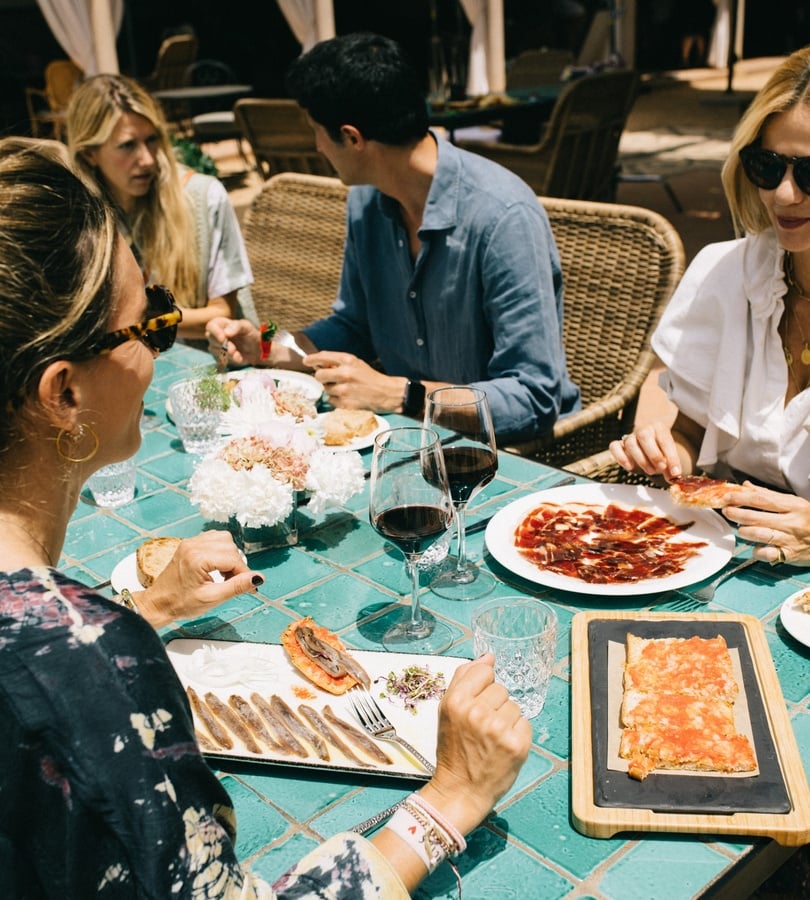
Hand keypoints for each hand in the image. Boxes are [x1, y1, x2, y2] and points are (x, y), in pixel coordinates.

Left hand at [135, 531, 262, 626]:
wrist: (158, 604)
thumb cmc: (180, 604)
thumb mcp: (211, 598)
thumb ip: (236, 587)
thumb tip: (258, 578)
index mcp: (197, 558)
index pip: (233, 558)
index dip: (244, 573)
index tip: (249, 587)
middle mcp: (193, 545)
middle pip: (230, 546)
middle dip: (236, 564)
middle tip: (233, 583)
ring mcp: (190, 543)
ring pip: (223, 539)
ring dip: (230, 556)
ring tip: (225, 575)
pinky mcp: (189, 544)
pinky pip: (213, 539)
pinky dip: (220, 551)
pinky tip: (217, 567)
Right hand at [206, 317, 261, 367]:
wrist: (257, 350)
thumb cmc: (251, 335)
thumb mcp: (247, 327)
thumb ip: (236, 326)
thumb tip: (225, 333)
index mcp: (222, 324)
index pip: (211, 326)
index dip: (215, 332)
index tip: (223, 338)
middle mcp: (216, 335)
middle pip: (210, 338)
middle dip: (222, 344)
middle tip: (233, 348)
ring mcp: (217, 347)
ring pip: (214, 350)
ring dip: (227, 353)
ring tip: (237, 353)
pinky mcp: (221, 357)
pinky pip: (221, 359)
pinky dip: (231, 359)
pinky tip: (239, 357)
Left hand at [304, 350, 403, 411]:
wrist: (386, 393)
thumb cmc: (370, 377)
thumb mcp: (356, 363)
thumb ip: (338, 363)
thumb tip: (319, 364)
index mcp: (348, 360)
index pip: (323, 357)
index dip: (312, 359)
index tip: (306, 361)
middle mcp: (345, 374)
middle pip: (319, 375)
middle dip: (322, 377)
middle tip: (330, 379)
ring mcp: (344, 390)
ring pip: (325, 389)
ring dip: (331, 389)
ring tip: (344, 389)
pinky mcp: (345, 403)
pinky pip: (331, 400)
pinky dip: (336, 399)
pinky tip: (347, 397)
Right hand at [417, 653, 530, 835]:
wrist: (460, 790)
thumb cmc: (454, 749)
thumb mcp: (448, 710)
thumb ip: (464, 679)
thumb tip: (488, 656)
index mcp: (456, 701)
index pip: (483, 671)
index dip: (481, 687)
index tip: (476, 703)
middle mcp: (476, 712)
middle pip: (500, 688)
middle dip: (494, 705)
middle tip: (482, 727)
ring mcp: (498, 728)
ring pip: (514, 705)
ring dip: (506, 719)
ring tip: (492, 738)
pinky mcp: (517, 744)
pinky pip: (525, 723)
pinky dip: (517, 734)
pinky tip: (503, 746)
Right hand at [610, 422, 683, 480]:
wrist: (648, 450)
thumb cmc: (660, 454)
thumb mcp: (668, 459)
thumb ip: (671, 469)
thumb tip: (674, 479)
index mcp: (659, 428)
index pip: (665, 440)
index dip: (671, 457)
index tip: (675, 472)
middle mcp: (643, 429)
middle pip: (644, 436)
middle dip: (654, 454)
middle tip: (661, 468)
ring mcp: (630, 436)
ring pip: (630, 443)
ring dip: (641, 459)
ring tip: (651, 471)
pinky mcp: (619, 445)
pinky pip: (614, 446)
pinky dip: (620, 457)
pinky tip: (630, 467)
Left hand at [721, 483, 809, 566]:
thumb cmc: (809, 519)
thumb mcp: (794, 503)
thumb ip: (769, 495)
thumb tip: (746, 487)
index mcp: (792, 506)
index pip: (761, 500)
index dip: (741, 498)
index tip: (727, 498)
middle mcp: (791, 522)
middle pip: (756, 517)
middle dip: (736, 513)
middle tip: (727, 511)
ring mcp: (790, 539)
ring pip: (758, 534)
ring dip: (744, 531)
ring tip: (741, 528)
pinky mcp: (789, 555)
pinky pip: (766, 553)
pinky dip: (756, 551)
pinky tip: (755, 547)